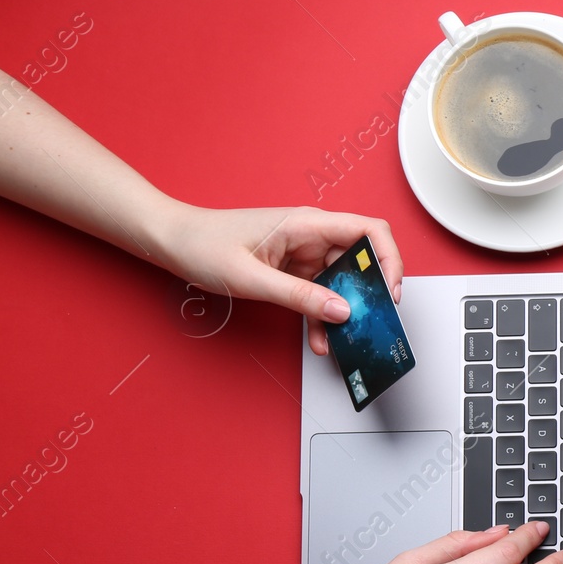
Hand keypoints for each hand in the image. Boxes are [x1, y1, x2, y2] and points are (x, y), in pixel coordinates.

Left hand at [156, 204, 402, 355]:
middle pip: (361, 261)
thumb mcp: (252, 277)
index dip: (389, 259)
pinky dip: (323, 317)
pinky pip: (320, 294)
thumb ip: (300, 297)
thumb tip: (342, 312)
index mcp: (306, 224)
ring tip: (345, 339)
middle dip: (370, 294)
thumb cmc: (203, 244)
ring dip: (345, 312)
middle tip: (371, 323)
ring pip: (342, 283)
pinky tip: (320, 339)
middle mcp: (311, 236)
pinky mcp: (293, 270)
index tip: (390, 292)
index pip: (369, 230)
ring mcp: (303, 253)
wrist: (172, 241)